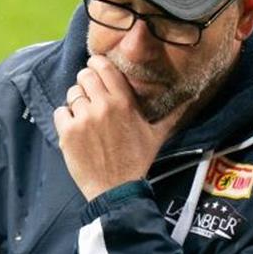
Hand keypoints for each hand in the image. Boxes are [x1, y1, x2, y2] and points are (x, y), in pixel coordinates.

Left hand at [52, 55, 184, 200]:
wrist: (117, 189)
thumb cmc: (137, 161)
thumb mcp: (157, 135)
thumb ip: (172, 114)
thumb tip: (192, 98)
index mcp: (124, 102)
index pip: (104, 67)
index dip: (96, 64)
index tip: (95, 68)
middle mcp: (103, 106)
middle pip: (84, 76)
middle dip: (85, 82)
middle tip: (89, 94)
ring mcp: (84, 119)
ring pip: (71, 94)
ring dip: (76, 102)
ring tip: (84, 116)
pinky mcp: (68, 133)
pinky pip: (60, 112)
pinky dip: (65, 118)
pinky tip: (75, 129)